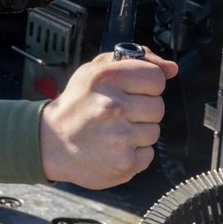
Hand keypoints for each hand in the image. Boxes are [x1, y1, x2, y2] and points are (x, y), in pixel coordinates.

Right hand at [38, 47, 177, 188]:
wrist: (51, 142)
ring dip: (137, 132)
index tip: (133, 90)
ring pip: (154, 131)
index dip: (148, 84)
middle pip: (158, 106)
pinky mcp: (124, 163)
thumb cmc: (77, 104)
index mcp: (105, 78)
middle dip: (142, 109)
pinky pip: (148, 154)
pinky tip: (113, 147)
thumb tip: (171, 68)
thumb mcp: (94, 71)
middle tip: (118, 112)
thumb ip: (135, 61)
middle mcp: (113, 106)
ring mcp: (120, 137)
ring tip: (113, 130)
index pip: (156, 77)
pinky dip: (134, 152)